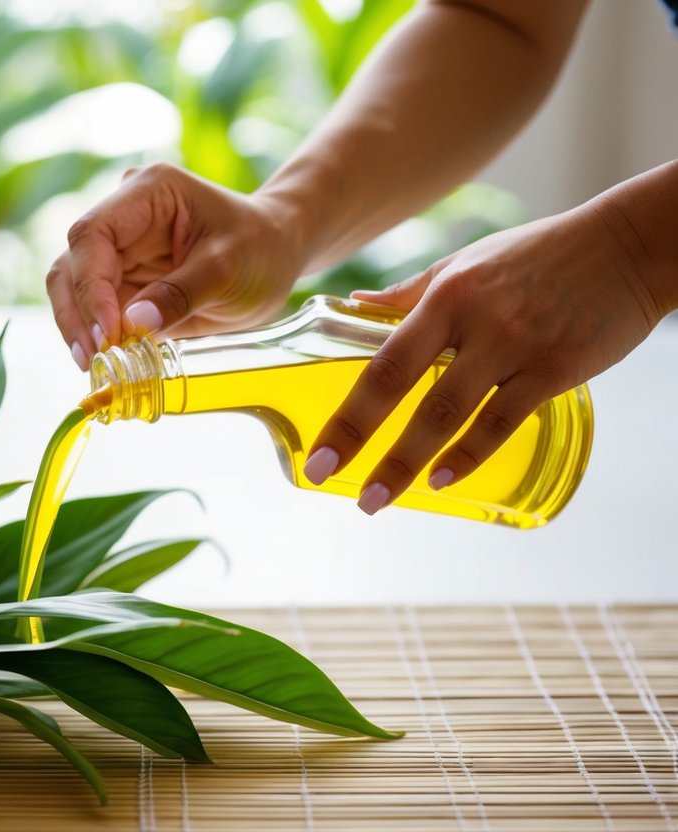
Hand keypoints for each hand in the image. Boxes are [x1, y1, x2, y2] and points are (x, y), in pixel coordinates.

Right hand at [47, 163, 305, 368]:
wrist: (277, 250)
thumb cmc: (260, 247)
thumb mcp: (229, 270)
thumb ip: (181, 295)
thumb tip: (131, 324)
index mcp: (148, 193)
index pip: (94, 235)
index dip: (91, 286)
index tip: (109, 331)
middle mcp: (123, 216)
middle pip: (73, 264)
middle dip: (78, 313)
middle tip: (92, 359)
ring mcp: (119, 249)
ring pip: (73, 288)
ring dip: (78, 327)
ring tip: (94, 365)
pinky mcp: (122, 281)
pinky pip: (93, 309)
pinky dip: (94, 335)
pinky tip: (103, 362)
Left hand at [303, 203, 668, 514]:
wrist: (627, 246)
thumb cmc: (537, 254)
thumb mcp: (465, 263)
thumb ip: (409, 292)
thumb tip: (352, 304)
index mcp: (445, 295)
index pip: (383, 361)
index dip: (347, 411)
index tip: (318, 452)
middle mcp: (476, 320)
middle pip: (407, 391)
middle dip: (363, 442)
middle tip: (332, 482)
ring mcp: (517, 346)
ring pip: (452, 414)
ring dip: (410, 463)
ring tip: (379, 497)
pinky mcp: (557, 368)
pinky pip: (506, 421)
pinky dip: (471, 454)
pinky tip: (444, 479)